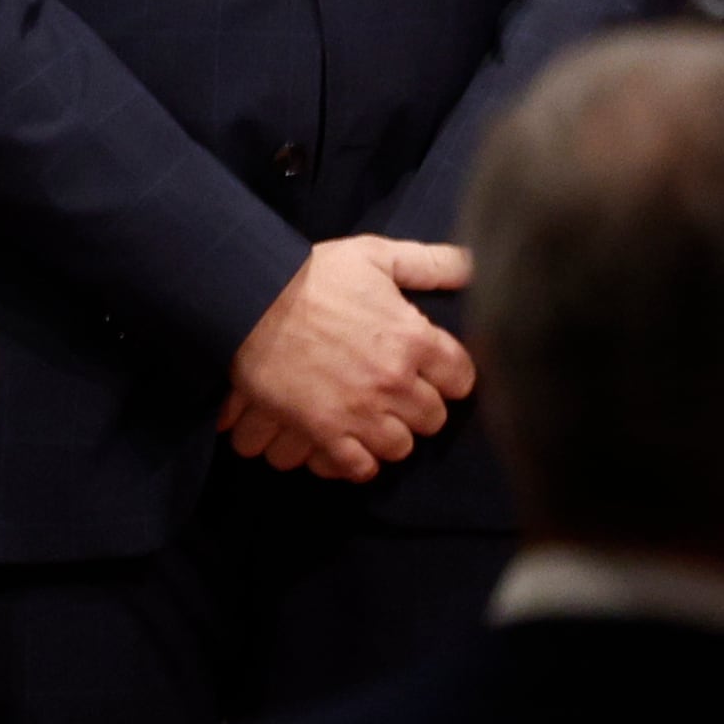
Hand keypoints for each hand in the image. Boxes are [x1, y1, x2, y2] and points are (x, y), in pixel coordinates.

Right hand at [221, 236, 477, 480]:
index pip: (461, 378)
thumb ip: (429, 263)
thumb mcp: (373, 256)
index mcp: (413, 338)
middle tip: (395, 395)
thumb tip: (476, 264)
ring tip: (370, 420)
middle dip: (417, 407)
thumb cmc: (310, 275)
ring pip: (400, 447)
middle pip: (433, 418)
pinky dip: (355, 460)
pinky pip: (358, 467)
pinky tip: (347, 444)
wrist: (247, 299)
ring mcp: (360, 411)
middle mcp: (394, 381)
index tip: (431, 372)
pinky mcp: (324, 431)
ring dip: (388, 435)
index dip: (447, 376)